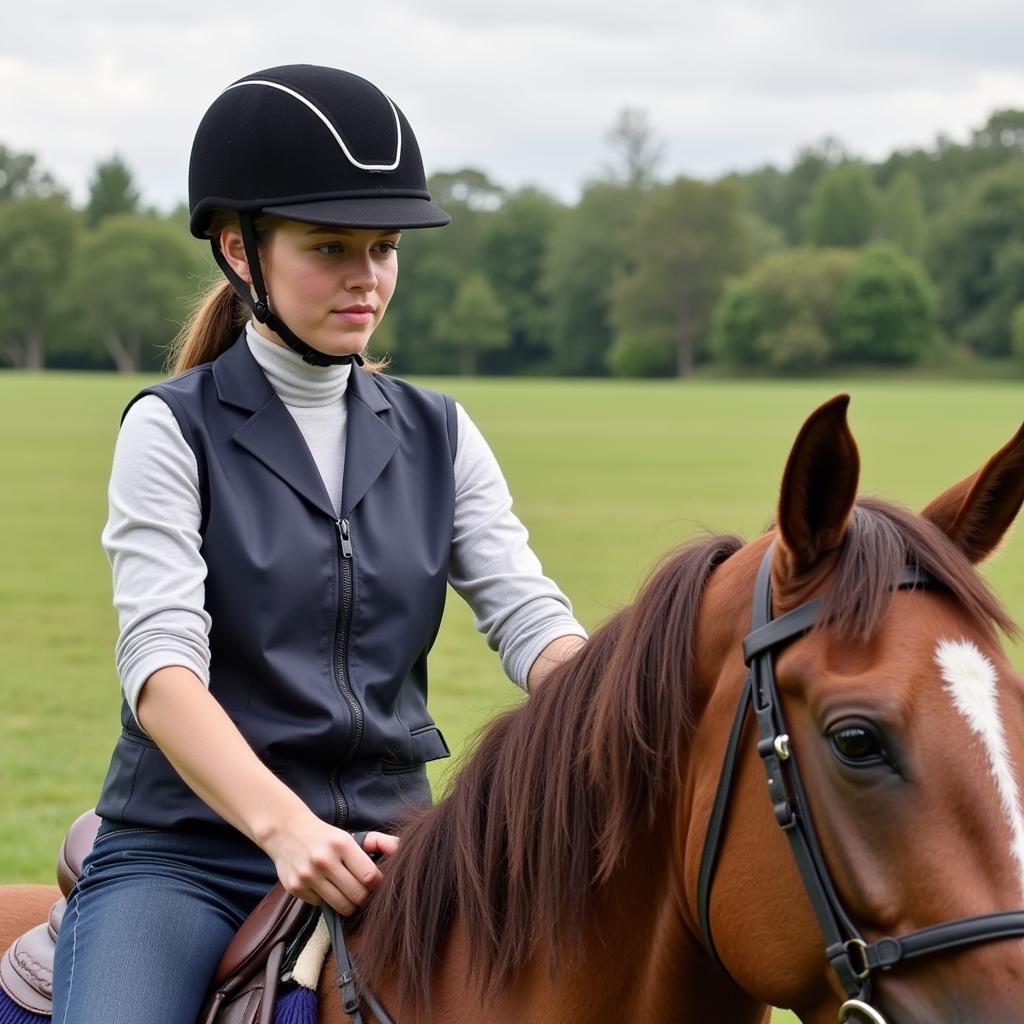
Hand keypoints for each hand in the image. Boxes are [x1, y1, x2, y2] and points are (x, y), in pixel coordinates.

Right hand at [260, 809, 398, 914]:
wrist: (286, 831)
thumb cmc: (327, 836)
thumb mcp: (352, 836)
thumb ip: (379, 842)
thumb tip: (403, 848)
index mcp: (342, 844)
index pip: (370, 877)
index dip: (377, 884)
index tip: (375, 882)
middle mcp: (324, 860)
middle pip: (357, 896)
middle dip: (364, 897)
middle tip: (362, 891)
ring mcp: (308, 875)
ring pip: (341, 906)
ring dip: (348, 904)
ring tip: (347, 893)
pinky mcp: (296, 887)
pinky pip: (321, 905)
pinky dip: (326, 901)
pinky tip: (325, 888)